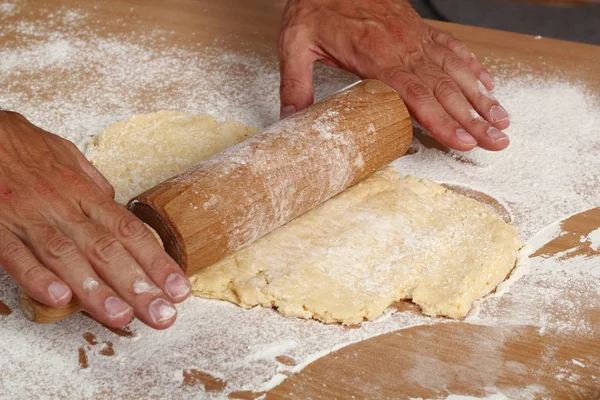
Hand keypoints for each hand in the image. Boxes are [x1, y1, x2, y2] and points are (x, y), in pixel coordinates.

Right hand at [0, 112, 190, 328]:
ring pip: (68, 256)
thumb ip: (94, 187)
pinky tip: (59, 298)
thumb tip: (116, 206)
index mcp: (86, 194)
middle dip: (138, 286)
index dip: (158, 262)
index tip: (179, 289)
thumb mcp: (71, 160)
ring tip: (121, 317)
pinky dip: (37, 276)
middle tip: (161, 314)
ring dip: (96, 290)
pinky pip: (17, 254)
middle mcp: (65, 208)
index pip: (131, 232)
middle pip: (108, 250)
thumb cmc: (28, 149)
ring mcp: (32, 218)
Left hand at [278, 0, 510, 150]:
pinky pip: (452, 49)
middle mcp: (405, 48)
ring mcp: (416, 38)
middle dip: (475, 119)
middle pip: (447, 90)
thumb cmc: (314, 6)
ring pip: (457, 71)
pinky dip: (472, 67)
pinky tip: (487, 82)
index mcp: (378, 56)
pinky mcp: (418, 29)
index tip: (465, 141)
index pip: (418, 96)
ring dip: (482, 98)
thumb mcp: (294, 44)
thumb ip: (295, 84)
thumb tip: (292, 120)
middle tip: (499, 142)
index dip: (443, 122)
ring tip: (503, 120)